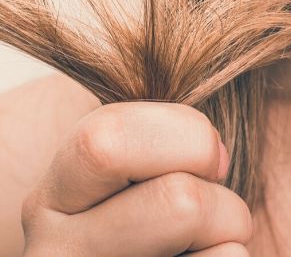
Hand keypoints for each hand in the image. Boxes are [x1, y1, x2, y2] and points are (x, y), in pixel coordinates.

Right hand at [21, 102, 251, 255]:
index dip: (184, 135)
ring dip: (233, 232)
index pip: (108, 140)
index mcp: (58, 189)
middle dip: (221, 195)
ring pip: (215, 250)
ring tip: (213, 236)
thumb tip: (235, 53)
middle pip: (178, 202)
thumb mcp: (132, 159)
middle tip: (216, 198)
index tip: (210, 152)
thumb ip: (159, 126)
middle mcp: (55, 250)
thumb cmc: (141, 198)